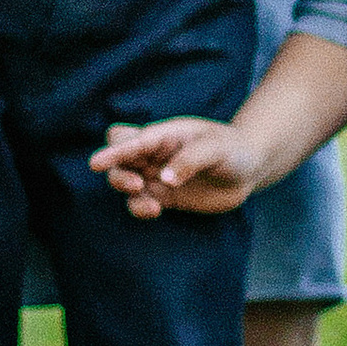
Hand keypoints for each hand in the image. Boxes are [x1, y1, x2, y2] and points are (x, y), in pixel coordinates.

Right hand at [88, 116, 262, 218]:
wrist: (249, 167)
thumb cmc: (232, 148)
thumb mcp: (215, 148)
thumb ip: (189, 160)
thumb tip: (164, 179)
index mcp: (162, 135)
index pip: (127, 139)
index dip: (112, 151)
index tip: (97, 164)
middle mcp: (153, 154)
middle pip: (117, 161)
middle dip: (117, 173)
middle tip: (136, 184)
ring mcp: (157, 175)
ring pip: (125, 184)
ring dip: (129, 195)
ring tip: (152, 206)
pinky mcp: (165, 196)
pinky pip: (141, 202)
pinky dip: (140, 208)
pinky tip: (155, 211)